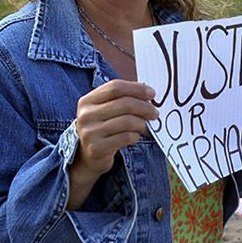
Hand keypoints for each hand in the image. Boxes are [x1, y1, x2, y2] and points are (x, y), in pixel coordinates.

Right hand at [68, 81, 157, 208]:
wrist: (88, 155)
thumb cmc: (103, 127)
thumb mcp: (105, 110)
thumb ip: (122, 99)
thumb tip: (149, 94)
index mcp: (87, 100)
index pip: (115, 87)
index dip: (136, 89)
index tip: (152, 93)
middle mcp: (86, 115)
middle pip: (124, 103)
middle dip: (145, 107)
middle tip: (155, 113)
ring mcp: (90, 132)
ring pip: (127, 121)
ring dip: (142, 123)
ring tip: (147, 126)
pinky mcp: (97, 148)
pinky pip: (126, 138)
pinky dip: (136, 136)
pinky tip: (136, 136)